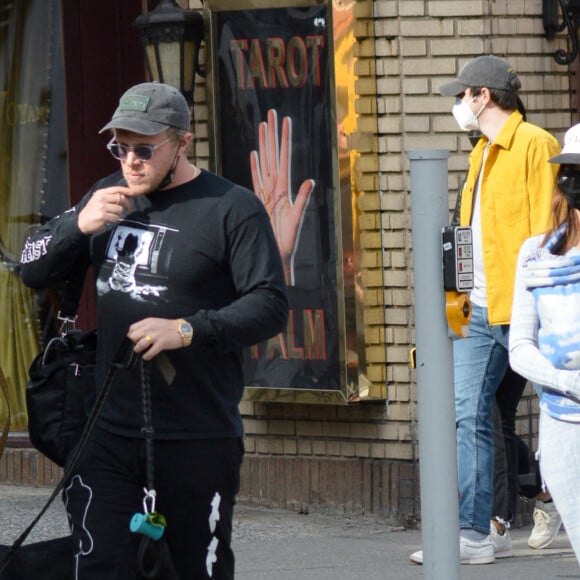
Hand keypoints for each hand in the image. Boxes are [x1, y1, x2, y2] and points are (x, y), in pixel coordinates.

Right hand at [77, 186, 132, 233]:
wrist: (82, 222)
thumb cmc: (93, 211)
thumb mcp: (99, 200)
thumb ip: (110, 197)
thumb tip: (127, 195)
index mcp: (100, 193)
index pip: (116, 189)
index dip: (126, 190)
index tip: (133, 193)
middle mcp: (101, 198)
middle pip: (121, 198)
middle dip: (127, 204)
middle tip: (129, 209)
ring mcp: (101, 207)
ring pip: (119, 210)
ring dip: (118, 214)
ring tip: (111, 216)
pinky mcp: (102, 216)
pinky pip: (116, 217)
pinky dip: (114, 220)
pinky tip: (109, 220)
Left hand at [128, 317, 184, 360]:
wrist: (183, 329)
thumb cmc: (169, 327)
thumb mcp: (155, 322)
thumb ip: (146, 327)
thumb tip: (137, 335)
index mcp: (148, 322)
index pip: (132, 328)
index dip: (132, 335)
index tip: (135, 339)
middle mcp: (150, 328)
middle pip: (133, 336)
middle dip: (134, 342)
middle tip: (139, 344)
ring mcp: (156, 336)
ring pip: (139, 344)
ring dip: (138, 349)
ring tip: (142, 351)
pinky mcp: (161, 343)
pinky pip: (150, 352)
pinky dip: (147, 356)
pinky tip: (147, 356)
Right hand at [250, 109, 313, 283]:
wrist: (276, 256)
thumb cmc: (287, 241)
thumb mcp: (297, 218)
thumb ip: (302, 198)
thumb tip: (310, 180)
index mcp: (284, 188)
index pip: (284, 157)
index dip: (284, 139)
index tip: (285, 119)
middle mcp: (276, 188)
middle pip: (273, 155)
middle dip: (273, 134)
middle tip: (272, 113)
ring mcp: (268, 193)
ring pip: (265, 162)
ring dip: (264, 145)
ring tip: (263, 126)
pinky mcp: (260, 201)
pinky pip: (257, 179)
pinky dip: (256, 166)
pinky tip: (255, 153)